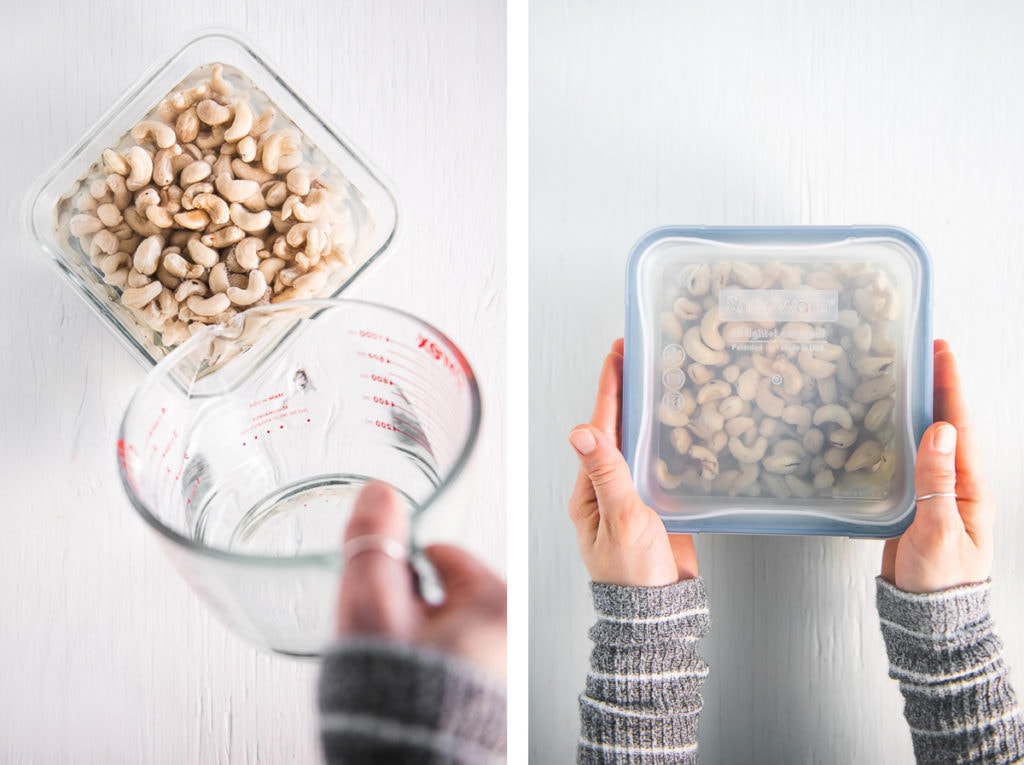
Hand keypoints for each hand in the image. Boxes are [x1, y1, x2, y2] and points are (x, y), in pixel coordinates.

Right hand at [336, 483, 505, 679]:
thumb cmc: (397, 696)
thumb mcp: (372, 605)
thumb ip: (372, 542)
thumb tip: (378, 493)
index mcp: (497, 605)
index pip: (445, 555)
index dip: (401, 565)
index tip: (383, 583)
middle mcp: (510, 636)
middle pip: (447, 592)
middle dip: (411, 603)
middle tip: (385, 629)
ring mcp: (503, 669)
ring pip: (449, 628)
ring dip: (419, 635)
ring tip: (394, 658)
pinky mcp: (491, 699)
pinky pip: (456, 660)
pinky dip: (431, 662)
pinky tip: (407, 680)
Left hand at [567, 338, 697, 586]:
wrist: (656, 614)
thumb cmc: (632, 575)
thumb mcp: (620, 520)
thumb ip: (607, 475)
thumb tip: (581, 430)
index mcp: (589, 488)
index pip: (599, 425)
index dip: (610, 386)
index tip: (617, 351)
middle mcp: (607, 486)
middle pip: (617, 427)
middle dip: (627, 389)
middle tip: (640, 353)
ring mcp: (630, 495)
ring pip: (638, 443)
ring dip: (647, 411)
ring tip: (661, 377)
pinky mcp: (655, 506)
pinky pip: (658, 465)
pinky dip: (667, 441)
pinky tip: (680, 425)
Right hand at [881, 340, 993, 592]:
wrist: (927, 620)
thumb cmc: (939, 581)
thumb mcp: (939, 530)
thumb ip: (938, 480)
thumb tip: (940, 429)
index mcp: (970, 486)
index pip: (961, 425)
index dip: (951, 386)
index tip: (941, 350)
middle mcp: (955, 483)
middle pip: (946, 424)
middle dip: (936, 386)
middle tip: (921, 350)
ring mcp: (933, 492)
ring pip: (925, 439)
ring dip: (917, 407)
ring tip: (901, 376)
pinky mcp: (911, 504)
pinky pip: (906, 460)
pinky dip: (897, 435)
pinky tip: (882, 424)